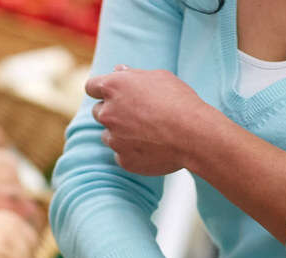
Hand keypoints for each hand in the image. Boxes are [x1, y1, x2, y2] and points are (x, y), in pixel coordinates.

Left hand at [85, 66, 222, 175]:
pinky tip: (152, 147)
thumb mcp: (159, 77)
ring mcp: (114, 138)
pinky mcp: (123, 159)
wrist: (193, 135)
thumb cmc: (179, 101)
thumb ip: (133, 75)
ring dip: (120, 133)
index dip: (101, 90)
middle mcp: (107, 112)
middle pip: (98, 112)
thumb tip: (117, 70)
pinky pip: (122, 154)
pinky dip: (132, 152)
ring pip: (109, 135)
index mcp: (113, 87)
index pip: (91, 86)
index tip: (111, 94)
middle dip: (112, 112)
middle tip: (136, 114)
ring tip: (147, 132)